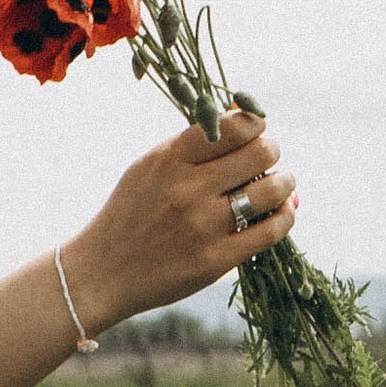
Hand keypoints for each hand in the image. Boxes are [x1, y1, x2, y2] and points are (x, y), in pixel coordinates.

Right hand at [63, 105, 296, 333]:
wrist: (101, 274)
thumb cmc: (131, 213)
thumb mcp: (150, 167)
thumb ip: (193, 143)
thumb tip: (245, 112)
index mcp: (170, 160)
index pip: (236, 126)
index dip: (255, 125)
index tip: (253, 134)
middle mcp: (187, 190)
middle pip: (261, 152)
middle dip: (270, 151)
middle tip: (265, 160)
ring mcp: (202, 227)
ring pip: (272, 190)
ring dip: (283, 184)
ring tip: (279, 185)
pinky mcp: (214, 261)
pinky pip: (271, 231)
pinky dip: (284, 217)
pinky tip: (279, 212)